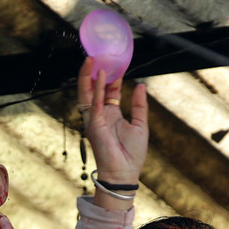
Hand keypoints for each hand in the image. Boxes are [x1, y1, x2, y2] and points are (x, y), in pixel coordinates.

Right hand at [78, 58, 148, 190]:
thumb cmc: (132, 154)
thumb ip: (140, 105)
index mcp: (111, 115)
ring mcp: (95, 119)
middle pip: (94, 89)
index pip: (108, 91)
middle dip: (95, 72)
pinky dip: (96, 88)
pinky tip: (100, 75)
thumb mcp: (140, 124)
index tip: (116, 62)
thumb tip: (141, 86)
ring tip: (91, 59)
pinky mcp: (94, 124)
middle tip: (98, 55)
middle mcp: (100, 115)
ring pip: (87, 93)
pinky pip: (94, 103)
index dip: (112, 77)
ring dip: (87, 76)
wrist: (124, 173)